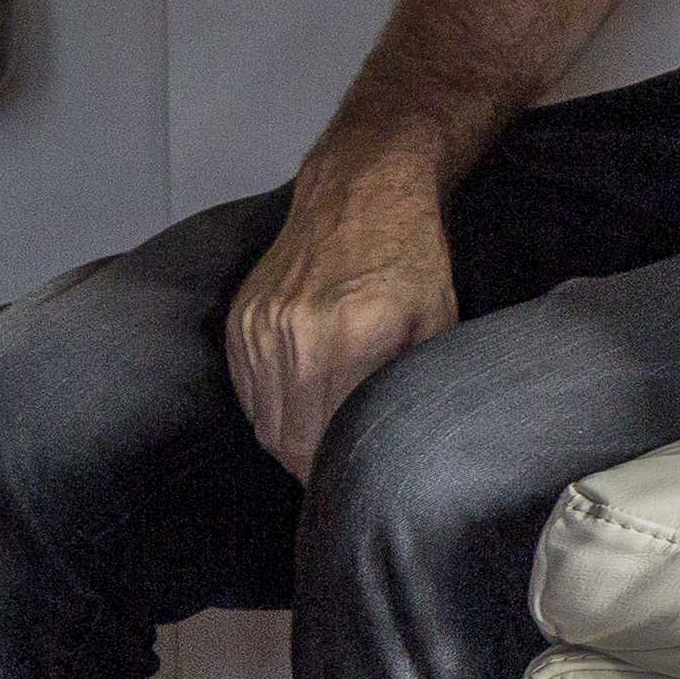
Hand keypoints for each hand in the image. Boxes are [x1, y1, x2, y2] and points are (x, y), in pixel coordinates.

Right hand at [222, 170, 457, 480]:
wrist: (361, 194)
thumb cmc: (412, 258)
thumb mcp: (438, 320)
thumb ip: (411, 382)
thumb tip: (396, 444)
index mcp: (352, 336)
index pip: (326, 439)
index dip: (336, 472)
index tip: (353, 484)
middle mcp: (296, 333)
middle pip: (286, 441)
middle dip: (310, 466)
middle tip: (337, 474)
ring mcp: (260, 326)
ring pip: (262, 421)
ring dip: (289, 441)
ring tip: (320, 444)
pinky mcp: (240, 320)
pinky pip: (246, 390)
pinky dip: (270, 408)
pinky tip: (300, 406)